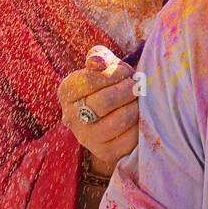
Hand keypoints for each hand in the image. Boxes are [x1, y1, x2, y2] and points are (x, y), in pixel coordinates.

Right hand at [58, 45, 138, 176]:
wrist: (111, 115)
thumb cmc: (108, 83)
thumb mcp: (103, 65)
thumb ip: (99, 56)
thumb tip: (97, 62)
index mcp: (67, 91)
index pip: (90, 79)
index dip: (115, 73)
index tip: (126, 72)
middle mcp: (71, 117)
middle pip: (104, 102)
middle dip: (127, 90)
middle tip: (136, 85)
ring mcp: (87, 138)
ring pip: (119, 121)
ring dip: (136, 106)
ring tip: (139, 99)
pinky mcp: (105, 152)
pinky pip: (129, 139)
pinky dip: (140, 125)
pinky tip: (140, 116)